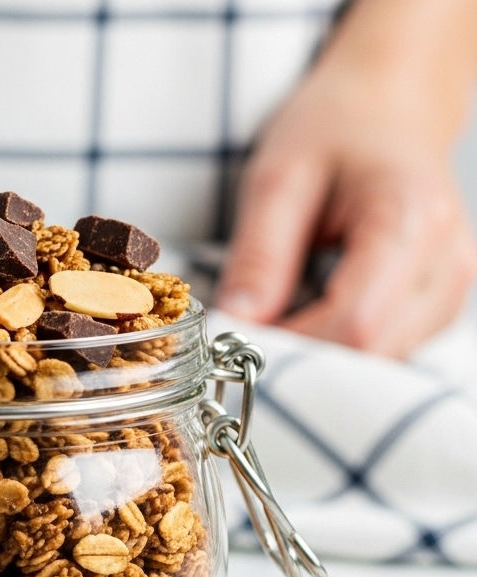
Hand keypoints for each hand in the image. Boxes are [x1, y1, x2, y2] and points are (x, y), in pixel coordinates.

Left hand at [216, 56, 476, 357]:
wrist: (389, 105)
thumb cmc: (334, 130)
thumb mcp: (277, 178)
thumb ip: (259, 256)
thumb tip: (237, 327)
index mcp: (411, 221)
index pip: (355, 326)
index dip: (291, 348)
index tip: (236, 341)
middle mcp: (446, 264)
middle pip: (371, 355)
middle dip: (302, 360)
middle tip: (244, 342)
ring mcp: (448, 290)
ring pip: (378, 363)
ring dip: (319, 359)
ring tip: (273, 327)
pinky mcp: (435, 306)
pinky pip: (383, 352)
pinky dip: (337, 350)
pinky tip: (305, 323)